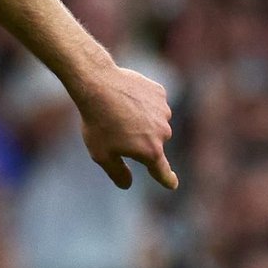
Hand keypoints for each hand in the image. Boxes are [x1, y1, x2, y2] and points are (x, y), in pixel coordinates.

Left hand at [76, 65, 177, 190]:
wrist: (96, 83)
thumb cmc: (97, 121)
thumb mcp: (101, 154)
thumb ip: (117, 173)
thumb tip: (127, 184)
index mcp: (151, 152)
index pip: (162, 172)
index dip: (166, 179)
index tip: (171, 183)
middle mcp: (163, 133)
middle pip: (152, 142)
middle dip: (137, 139)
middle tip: (114, 127)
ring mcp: (163, 111)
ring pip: (153, 121)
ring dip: (140, 119)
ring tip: (117, 109)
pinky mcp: (159, 93)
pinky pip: (152, 102)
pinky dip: (142, 101)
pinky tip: (126, 95)